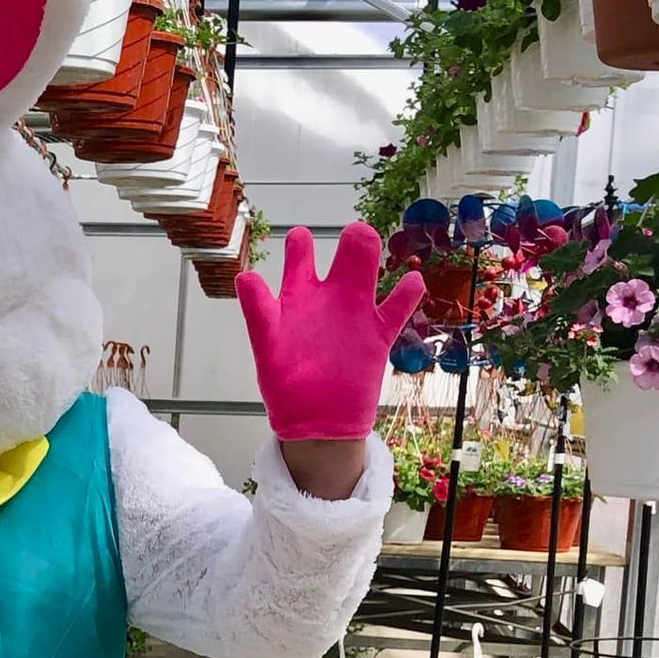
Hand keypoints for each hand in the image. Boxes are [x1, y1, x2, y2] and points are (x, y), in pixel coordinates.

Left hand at [239, 225, 425, 443]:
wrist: (313, 422)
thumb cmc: (286, 382)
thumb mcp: (266, 343)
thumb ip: (258, 309)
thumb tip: (245, 276)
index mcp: (299, 295)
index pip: (301, 256)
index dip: (301, 243)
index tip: (301, 238)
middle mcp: (329, 298)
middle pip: (346, 256)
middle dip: (352, 240)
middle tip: (354, 236)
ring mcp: (355, 315)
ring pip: (370, 276)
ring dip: (375, 261)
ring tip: (373, 245)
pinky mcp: (377, 337)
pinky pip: (397, 310)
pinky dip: (407, 295)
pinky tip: (413, 281)